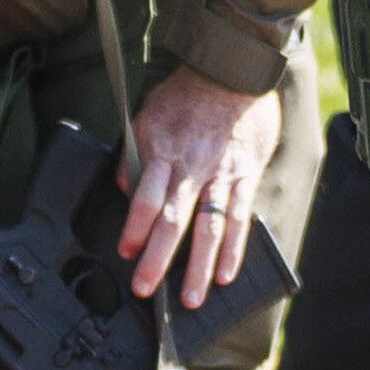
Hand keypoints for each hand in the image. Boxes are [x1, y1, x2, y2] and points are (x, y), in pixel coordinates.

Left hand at [116, 67, 279, 306]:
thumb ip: (135, 154)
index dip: (135, 227)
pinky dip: (234, 249)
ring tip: (190, 299)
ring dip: (198, 267)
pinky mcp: (245, 177)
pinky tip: (226, 275)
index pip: (146, 197)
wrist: (233, 71)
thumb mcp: (147, 115)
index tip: (125, 251)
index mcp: (163, 153)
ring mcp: (221, 175)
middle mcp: (191, 168)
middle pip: (173, 220)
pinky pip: (239, 218)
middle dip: (157, 259)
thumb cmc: (186, 94)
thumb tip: (124, 187)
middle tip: (145, 289)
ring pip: (209, 228)